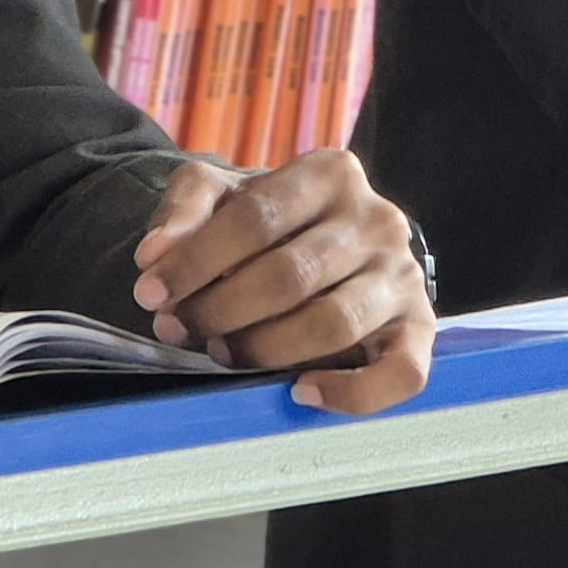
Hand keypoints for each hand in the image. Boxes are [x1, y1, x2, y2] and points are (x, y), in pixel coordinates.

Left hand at [131, 151, 434, 415]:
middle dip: (221, 310)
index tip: (150, 293)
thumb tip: (154, 255)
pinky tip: (300, 391)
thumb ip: (185, 210)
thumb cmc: (268, 225)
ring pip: (333, 323)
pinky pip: (401, 373)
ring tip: (223, 353)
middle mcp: (377, 219)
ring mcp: (402, 275)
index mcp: (330, 174)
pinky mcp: (418, 329)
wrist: (327, 245)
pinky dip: (350, 393)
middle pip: (289, 274)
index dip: (194, 261)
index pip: (256, 217)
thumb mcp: (222, 195)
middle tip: (181, 329)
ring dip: (264, 349)